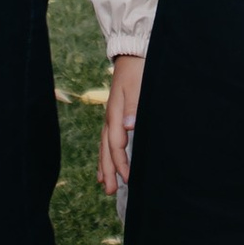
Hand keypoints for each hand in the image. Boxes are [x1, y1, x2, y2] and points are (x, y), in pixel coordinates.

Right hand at [98, 50, 143, 193]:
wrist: (132, 53)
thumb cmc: (138, 70)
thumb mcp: (138, 86)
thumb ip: (133, 106)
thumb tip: (127, 127)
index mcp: (115, 114)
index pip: (116, 145)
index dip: (121, 163)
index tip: (129, 178)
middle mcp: (110, 118)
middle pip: (106, 150)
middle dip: (108, 170)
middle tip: (110, 191)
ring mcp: (111, 116)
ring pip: (104, 146)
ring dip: (105, 165)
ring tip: (105, 183)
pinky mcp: (115, 113)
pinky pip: (107, 138)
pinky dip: (106, 152)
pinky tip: (106, 161)